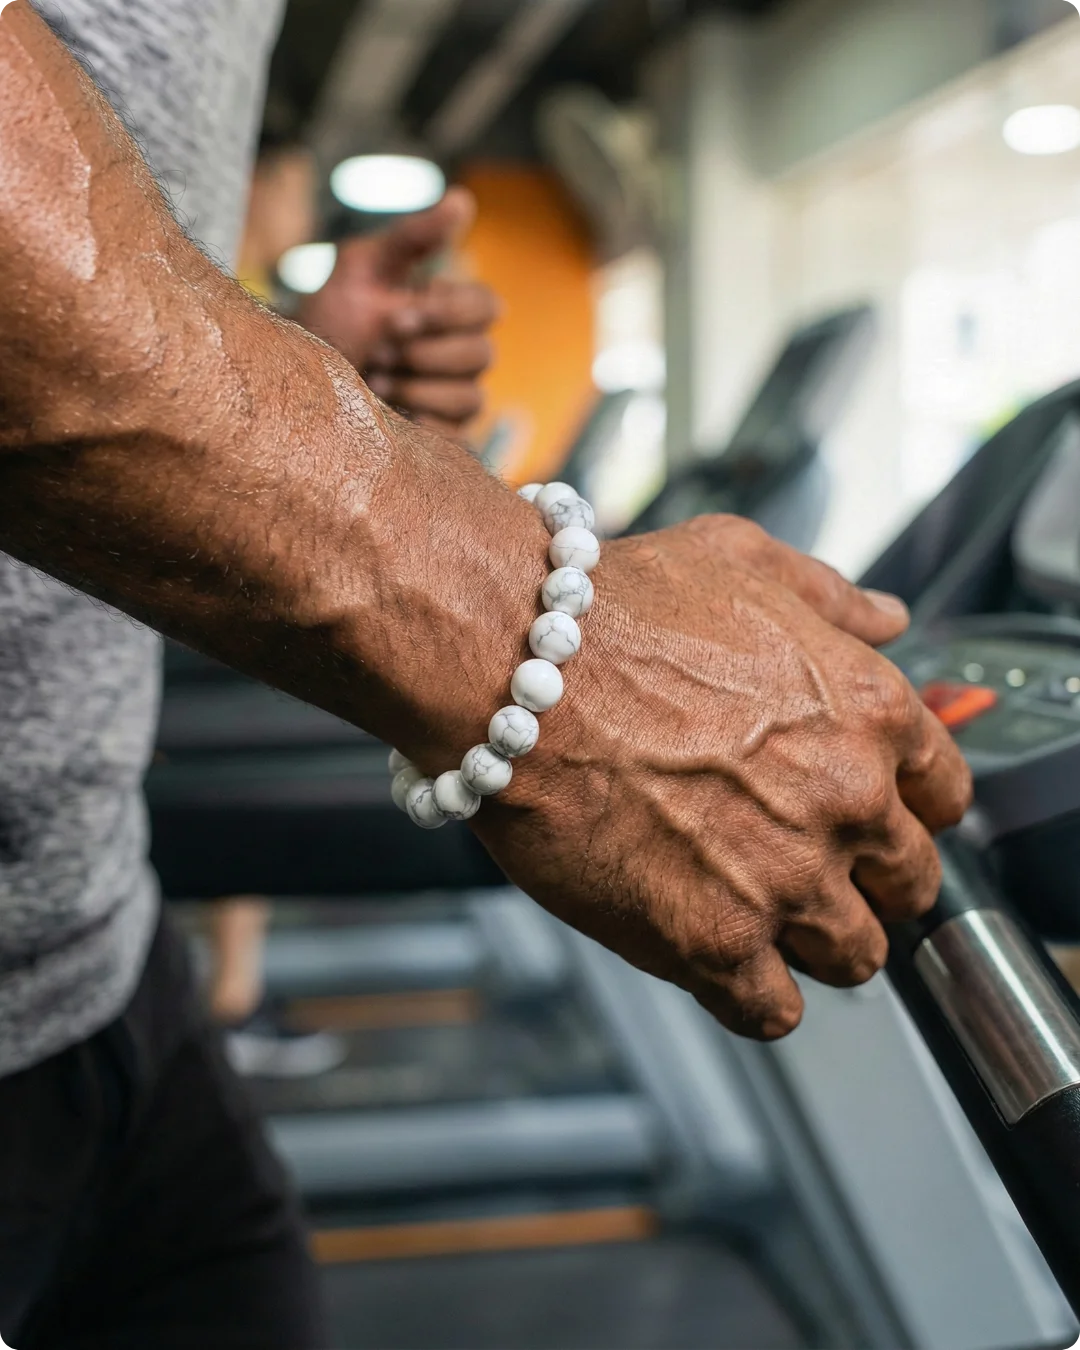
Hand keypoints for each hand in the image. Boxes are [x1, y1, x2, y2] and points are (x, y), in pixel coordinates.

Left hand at [297, 187, 498, 435]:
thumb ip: (413, 238)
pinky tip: (388, 413)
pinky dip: (418, 422)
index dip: (447, 313)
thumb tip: (462, 199)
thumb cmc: (330, 320)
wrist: (298, 383)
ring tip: (375, 382)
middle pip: (483, 354)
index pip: (489, 306)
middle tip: (379, 351)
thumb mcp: (361, 269)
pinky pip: (455, 434)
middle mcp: (461, 353)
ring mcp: (455, 396)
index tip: (396, 317)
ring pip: (470, 396)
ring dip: (415, 388)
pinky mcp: (444, 435)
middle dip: (423, 354)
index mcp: (450, 309)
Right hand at [474, 515, 971, 1040]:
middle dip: (864, 883)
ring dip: (813, 944)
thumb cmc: (612, 612)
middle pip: (908, 886)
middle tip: (806, 870)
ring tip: (757, 917)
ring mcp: (787, 878)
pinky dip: (753, 995)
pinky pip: (774, 1011)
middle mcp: (847, 798)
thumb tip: (886, 620)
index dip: (903, 811)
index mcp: (868, 710)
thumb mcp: (741, 559)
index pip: (943, 796)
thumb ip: (830, 596)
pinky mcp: (715, 941)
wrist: (514, 667)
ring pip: (854, 956)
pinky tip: (717, 958)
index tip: (870, 821)